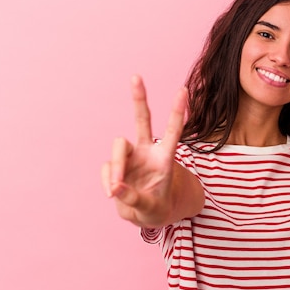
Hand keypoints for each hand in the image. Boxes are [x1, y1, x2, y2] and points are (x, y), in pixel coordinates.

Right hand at [101, 75, 186, 226]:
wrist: (144, 213)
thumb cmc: (155, 208)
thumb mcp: (151, 209)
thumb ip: (135, 199)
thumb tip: (116, 188)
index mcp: (164, 158)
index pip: (172, 131)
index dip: (177, 112)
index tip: (183, 90)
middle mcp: (147, 151)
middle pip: (142, 120)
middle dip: (139, 99)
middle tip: (136, 76)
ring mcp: (130, 156)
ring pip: (118, 146)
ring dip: (115, 166)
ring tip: (115, 190)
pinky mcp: (116, 165)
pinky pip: (107, 169)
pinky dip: (107, 181)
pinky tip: (114, 193)